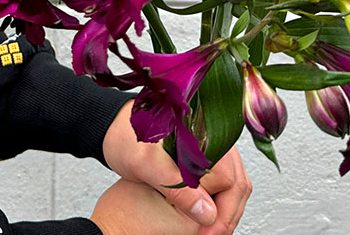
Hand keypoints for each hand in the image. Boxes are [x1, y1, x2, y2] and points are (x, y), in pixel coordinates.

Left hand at [102, 99, 252, 234]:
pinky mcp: (202, 152)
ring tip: (208, 231)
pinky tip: (203, 214)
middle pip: (238, 185)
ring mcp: (210, 145)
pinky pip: (221, 180)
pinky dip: (217, 199)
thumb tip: (209, 215)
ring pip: (233, 184)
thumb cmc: (124, 139)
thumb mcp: (147, 168)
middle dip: (226, 216)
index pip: (231, 183)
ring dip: (223, 210)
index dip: (222, 215)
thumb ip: (179, 191)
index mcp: (205, 136)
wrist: (111, 126)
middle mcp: (214, 138)